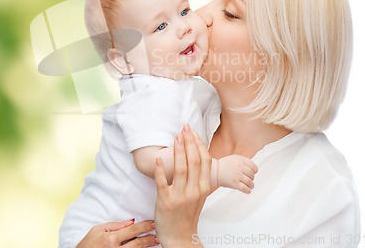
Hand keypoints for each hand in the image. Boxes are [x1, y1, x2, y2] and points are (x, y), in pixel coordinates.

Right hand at [76, 219, 157, 247]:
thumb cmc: (87, 243)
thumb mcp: (98, 230)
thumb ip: (115, 225)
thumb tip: (130, 221)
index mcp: (111, 239)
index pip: (132, 230)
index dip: (144, 226)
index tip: (152, 224)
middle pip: (138, 244)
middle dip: (149, 239)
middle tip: (158, 235)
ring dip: (147, 247)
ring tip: (155, 243)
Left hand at [154, 125, 210, 247]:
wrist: (180, 237)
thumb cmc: (188, 213)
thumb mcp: (200, 195)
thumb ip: (200, 177)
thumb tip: (199, 154)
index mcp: (204, 188)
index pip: (205, 161)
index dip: (199, 145)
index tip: (194, 133)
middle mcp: (194, 191)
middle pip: (194, 161)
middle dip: (189, 142)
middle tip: (184, 128)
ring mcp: (180, 196)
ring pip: (181, 169)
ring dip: (178, 150)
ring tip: (176, 137)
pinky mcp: (165, 201)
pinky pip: (162, 182)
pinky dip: (160, 170)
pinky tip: (158, 159)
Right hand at [217, 155, 257, 192]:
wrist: (214, 171)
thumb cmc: (223, 165)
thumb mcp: (234, 158)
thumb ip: (243, 162)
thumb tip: (252, 168)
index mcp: (240, 160)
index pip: (253, 166)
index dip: (255, 171)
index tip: (254, 173)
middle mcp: (240, 167)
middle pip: (252, 175)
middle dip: (252, 178)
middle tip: (250, 180)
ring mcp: (237, 175)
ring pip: (250, 182)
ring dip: (251, 185)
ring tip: (250, 186)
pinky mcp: (234, 184)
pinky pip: (245, 189)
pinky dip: (248, 190)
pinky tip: (247, 190)